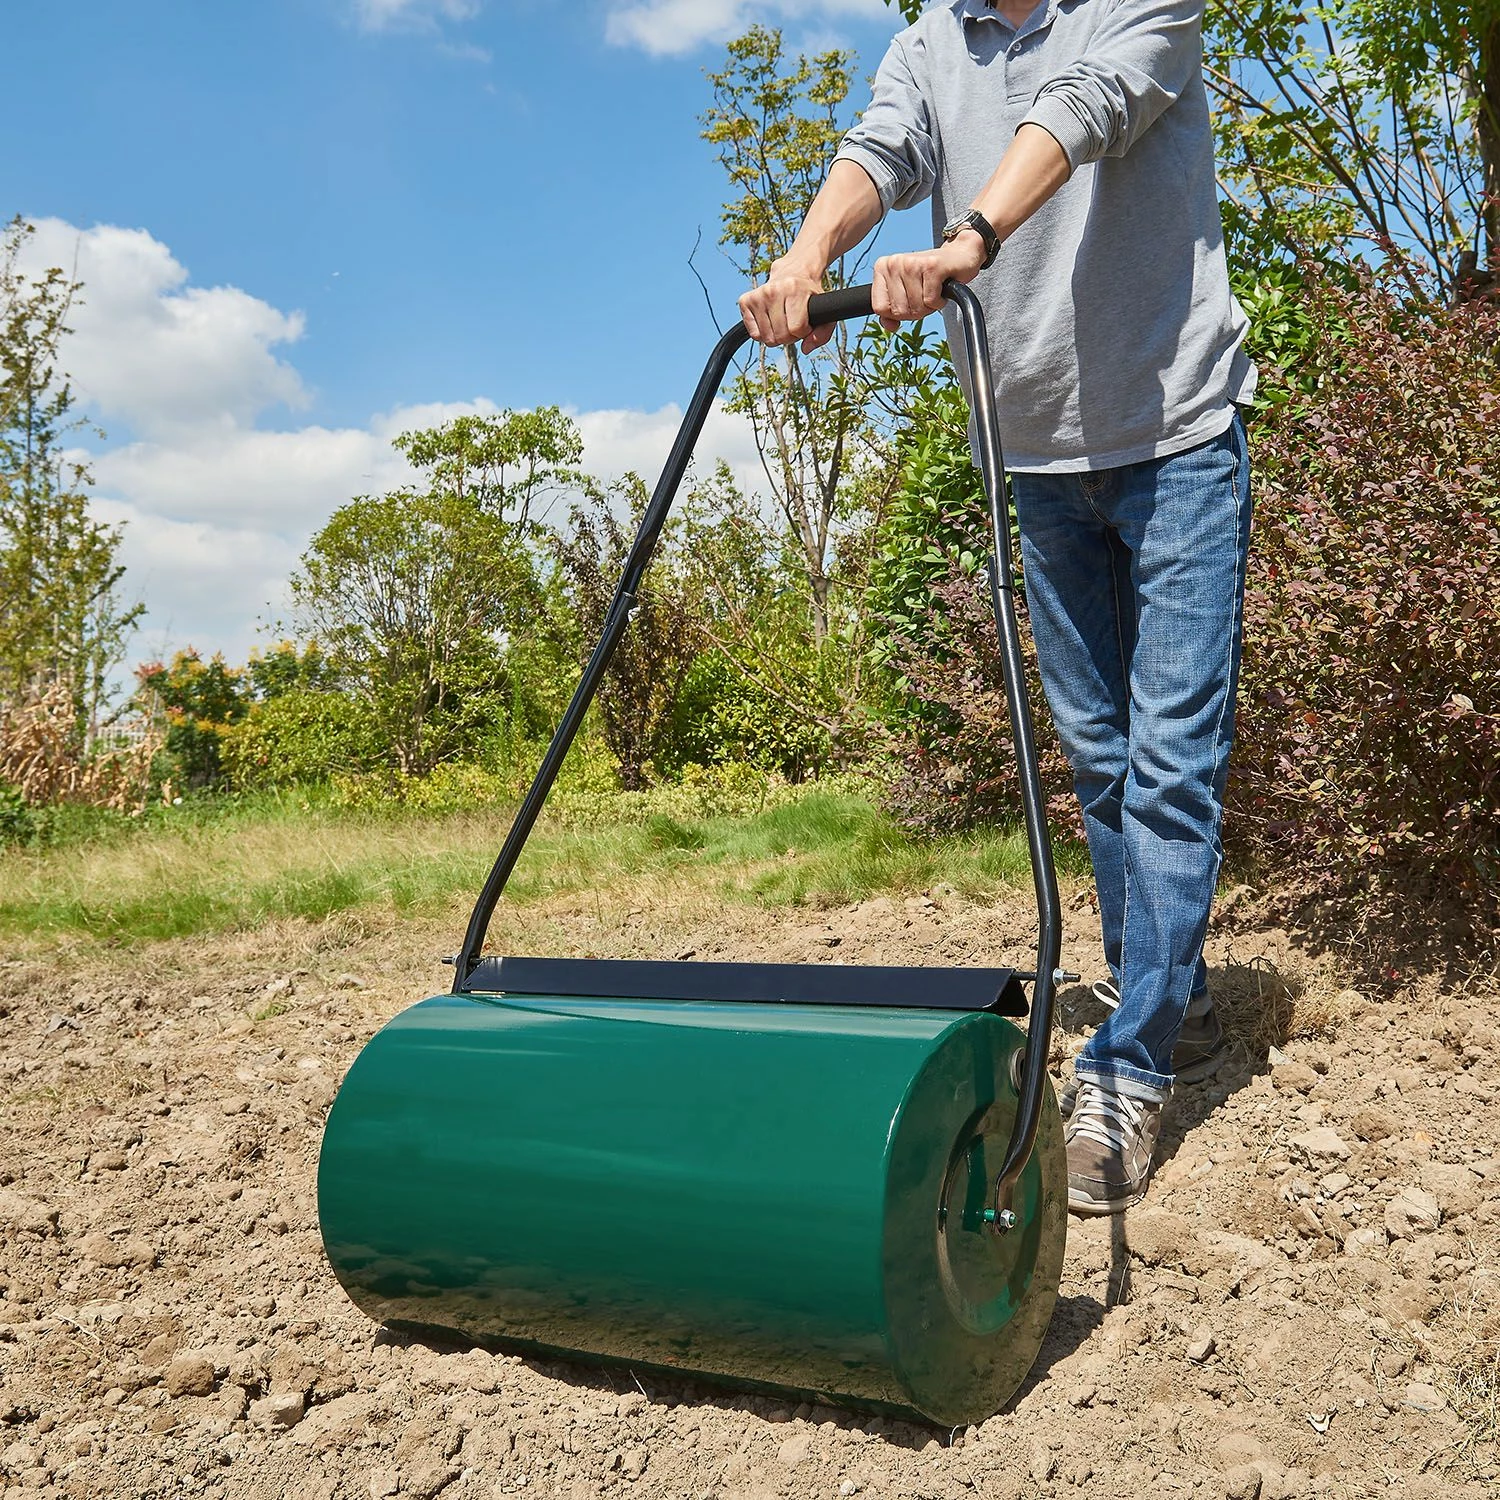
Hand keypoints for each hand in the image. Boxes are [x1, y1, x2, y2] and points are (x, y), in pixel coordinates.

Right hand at [738, 261, 835, 353]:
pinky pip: (754, 334)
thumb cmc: (808, 293)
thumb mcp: (823, 310)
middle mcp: (772, 290)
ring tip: (782, 320)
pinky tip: (770, 320)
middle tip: (792, 322)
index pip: (796, 329)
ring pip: (767, 338)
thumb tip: (806, 349)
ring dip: (777, 335)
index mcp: (793, 289)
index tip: (805, 321)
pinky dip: (763, 333)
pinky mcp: (745, 301)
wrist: (793, 271)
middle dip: (790, 336)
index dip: (803, 332)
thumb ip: (823, 333)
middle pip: (780, 336)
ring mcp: (757, 295)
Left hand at [872, 233, 986, 330]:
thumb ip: (891, 312)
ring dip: (928, 306)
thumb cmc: (928, 278)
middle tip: (924, 294)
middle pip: (898, 311)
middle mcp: (894, 262)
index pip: (879, 307)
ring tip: (933, 290)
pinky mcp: (932, 266)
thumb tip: (890, 326)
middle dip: (915, 310)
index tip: (908, 300)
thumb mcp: (904, 294)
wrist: (958, 257)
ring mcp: (912, 263)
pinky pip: (930, 302)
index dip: (896, 313)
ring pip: (915, 308)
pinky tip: (941, 289)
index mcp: (882, 267)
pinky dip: (939, 302)